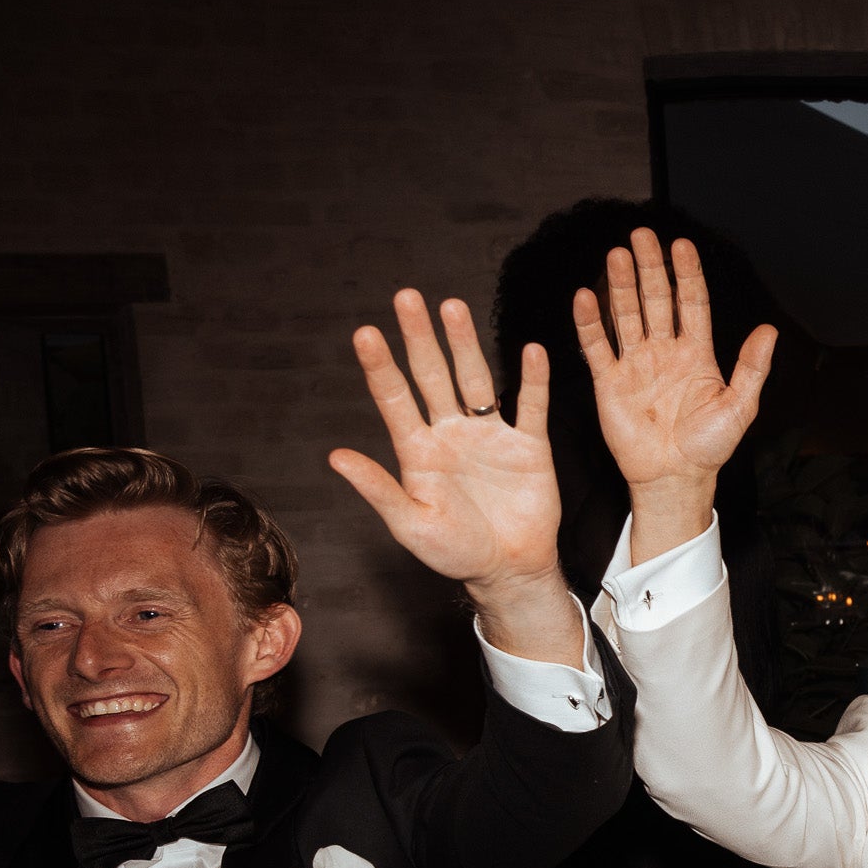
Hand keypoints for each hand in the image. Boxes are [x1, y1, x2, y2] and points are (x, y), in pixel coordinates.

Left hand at [329, 289, 561, 592]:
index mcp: (418, 451)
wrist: (509, 570)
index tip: (366, 333)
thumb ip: (378, 488)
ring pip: (475, 379)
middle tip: (407, 297)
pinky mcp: (529, 446)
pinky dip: (533, 379)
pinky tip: (531, 351)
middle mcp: (450, 434)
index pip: (395, 398)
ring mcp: (489, 436)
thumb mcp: (410, 524)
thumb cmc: (454, 553)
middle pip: (432, 375)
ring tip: (452, 306)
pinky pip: (531, 405)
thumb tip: (335, 457)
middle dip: (419, 337)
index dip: (380, 366)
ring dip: (465, 344)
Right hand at [575, 228, 775, 496]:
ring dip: (621, 285)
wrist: (676, 478)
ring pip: (626, 315)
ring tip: (617, 254)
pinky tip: (584, 296)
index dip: (686, 274)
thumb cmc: (709, 446)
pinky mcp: (610, 382)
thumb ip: (752, 367)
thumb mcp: (740, 406)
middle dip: (649, 268)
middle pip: (656, 300)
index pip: (691, 303)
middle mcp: (665, 352)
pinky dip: (589, 323)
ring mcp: (636, 364)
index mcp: (697, 353)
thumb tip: (769, 329)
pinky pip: (597, 347)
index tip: (681, 244)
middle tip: (641, 235)